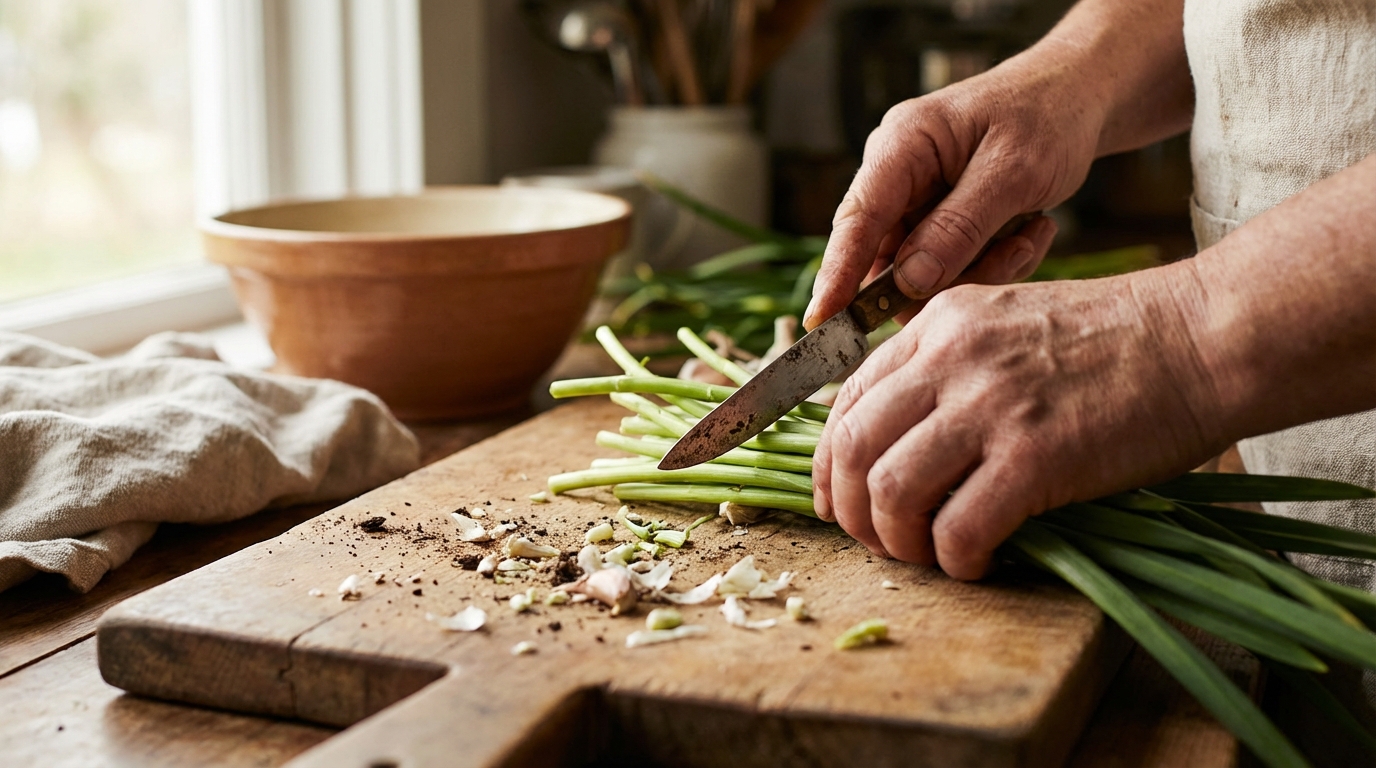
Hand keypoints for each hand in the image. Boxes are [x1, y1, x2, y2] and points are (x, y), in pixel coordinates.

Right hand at [803, 49, 1106, 329]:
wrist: (1078, 97)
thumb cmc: (1047, 115)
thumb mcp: (1012, 171)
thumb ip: (959, 227)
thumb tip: (909, 282)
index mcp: (902, 146)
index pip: (857, 219)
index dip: (838, 275)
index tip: (824, 323)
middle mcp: (898, 176)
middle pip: (889, 259)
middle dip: (947, 278)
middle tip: (1010, 259)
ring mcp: (918, 202)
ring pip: (924, 273)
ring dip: (982, 270)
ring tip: (1031, 236)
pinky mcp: (941, 222)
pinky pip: (952, 268)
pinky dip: (994, 263)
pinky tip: (1031, 231)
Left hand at [811, 267, 1226, 578]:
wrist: (1203, 337)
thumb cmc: (1116, 340)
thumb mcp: (1008, 322)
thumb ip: (948, 367)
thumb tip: (899, 442)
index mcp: (939, 323)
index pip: (844, 399)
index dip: (829, 464)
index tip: (840, 501)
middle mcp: (950, 358)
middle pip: (852, 448)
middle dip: (849, 511)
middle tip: (878, 542)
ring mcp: (990, 405)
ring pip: (891, 492)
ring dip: (898, 543)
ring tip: (929, 556)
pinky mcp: (1035, 456)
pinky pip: (958, 528)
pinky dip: (955, 560)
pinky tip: (979, 563)